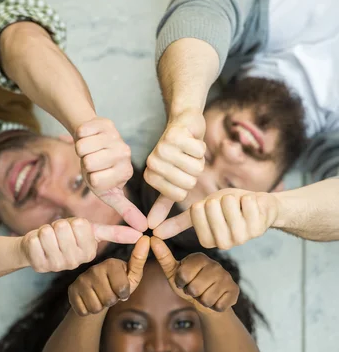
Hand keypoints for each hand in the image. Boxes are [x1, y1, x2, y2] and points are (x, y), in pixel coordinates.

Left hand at [20, 217, 141, 272]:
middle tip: (58, 235)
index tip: (74, 231)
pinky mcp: (39, 265)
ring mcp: (57, 266)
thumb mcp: (91, 230)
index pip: (81, 225)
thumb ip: (114, 233)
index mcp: (90, 252)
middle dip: (58, 225)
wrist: (39, 248)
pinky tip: (38, 247)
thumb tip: (141, 233)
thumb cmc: (66, 236)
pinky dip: (33, 238)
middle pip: (63, 227)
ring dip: (45, 231)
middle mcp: (76, 262)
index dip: (74, 223)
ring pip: (48, 233)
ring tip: (49, 239)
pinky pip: (34, 240)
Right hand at [68, 236, 149, 315]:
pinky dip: (88, 311)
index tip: (122, 290)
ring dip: (100, 307)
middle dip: (112, 301)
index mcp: (111, 263)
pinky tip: (89, 301)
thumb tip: (146, 238)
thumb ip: (139, 259)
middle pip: (109, 299)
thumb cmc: (118, 284)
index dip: (124, 294)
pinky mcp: (71, 291)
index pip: (122, 288)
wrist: (96, 293)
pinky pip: (83, 310)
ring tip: (100, 297)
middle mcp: (94, 269)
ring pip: (96, 307)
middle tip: (109, 294)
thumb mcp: (132, 275)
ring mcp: (81, 280)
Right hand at [75, 117, 146, 231]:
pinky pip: (81, 131)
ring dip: (81, 149)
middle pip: (88, 163)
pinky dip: (80, 135)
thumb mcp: (110, 192)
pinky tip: (90, 136)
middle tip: (94, 160)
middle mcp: (124, 154)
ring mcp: (115, 136)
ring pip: (82, 146)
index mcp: (125, 172)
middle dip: (84, 163)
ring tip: (92, 149)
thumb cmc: (100, 170)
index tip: (98, 174)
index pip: (95, 180)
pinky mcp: (105, 122)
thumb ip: (125, 208)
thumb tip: (143, 228)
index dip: (90, 177)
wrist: (95, 142)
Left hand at [145, 109, 205, 228]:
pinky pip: (199, 151)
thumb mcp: (172, 181)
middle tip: (186, 159)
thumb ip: (163, 204)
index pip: (179, 195)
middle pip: (188, 183)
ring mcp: (162, 148)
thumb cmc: (180, 155)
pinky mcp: (174, 135)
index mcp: (151, 176)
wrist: (184, 123)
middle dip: (194, 171)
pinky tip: (191, 140)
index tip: (181, 171)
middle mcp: (153, 162)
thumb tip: (152, 227)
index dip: (187, 184)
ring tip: (188, 150)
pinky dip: (200, 146)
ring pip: (195, 167)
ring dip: (198, 158)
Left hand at [151, 236, 238, 312]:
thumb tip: (152, 238)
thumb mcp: (174, 272)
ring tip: (205, 294)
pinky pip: (219, 305)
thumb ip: (163, 257)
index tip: (184, 281)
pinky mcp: (234, 290)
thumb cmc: (188, 284)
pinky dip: (214, 307)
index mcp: (199, 257)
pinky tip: (216, 300)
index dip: (181, 283)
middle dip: (192, 293)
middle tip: (195, 290)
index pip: (183, 274)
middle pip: (195, 288)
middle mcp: (215, 264)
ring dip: (203, 301)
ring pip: (207, 298)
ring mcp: (226, 276)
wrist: (208, 302)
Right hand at [154, 189, 278, 248]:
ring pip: (228, 204)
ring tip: (239, 206)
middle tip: (228, 206)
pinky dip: (248, 198)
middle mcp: (224, 244)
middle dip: (219, 199)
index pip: (196, 212)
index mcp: (208, 241)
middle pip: (211, 207)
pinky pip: (247, 202)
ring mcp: (242, 238)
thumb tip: (154, 232)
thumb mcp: (200, 211)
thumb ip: (178, 222)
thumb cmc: (227, 208)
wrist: (258, 208)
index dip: (204, 204)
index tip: (212, 208)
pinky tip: (252, 207)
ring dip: (234, 198)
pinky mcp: (258, 229)